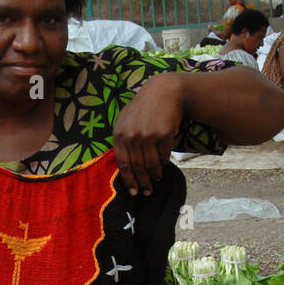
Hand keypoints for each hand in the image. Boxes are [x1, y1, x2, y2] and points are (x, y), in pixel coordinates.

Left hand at [113, 72, 183, 196]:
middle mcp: (131, 135)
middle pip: (137, 167)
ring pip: (151, 163)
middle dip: (142, 182)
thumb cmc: (145, 107)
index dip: (128, 180)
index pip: (122, 163)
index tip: (133, 191)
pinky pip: (163, 155)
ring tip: (157, 179)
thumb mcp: (127, 120)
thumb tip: (124, 165)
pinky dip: (164, 162)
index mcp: (119, 133)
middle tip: (147, 192)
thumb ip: (123, 139)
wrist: (164, 92)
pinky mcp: (162, 134)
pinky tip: (164, 164)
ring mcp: (146, 135)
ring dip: (154, 175)